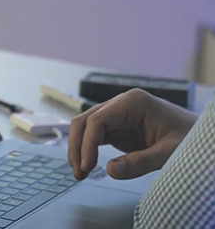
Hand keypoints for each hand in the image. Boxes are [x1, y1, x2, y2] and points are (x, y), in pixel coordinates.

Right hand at [68, 89, 196, 179]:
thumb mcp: (169, 152)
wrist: (197, 135)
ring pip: (84, 128)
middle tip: (79, 172)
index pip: (97, 120)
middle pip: (84, 121)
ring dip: (78, 149)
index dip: (87, 144)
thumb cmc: (189, 138)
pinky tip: (86, 166)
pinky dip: (86, 150)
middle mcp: (120, 104)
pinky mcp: (115, 126)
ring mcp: (116, 113)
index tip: (88, 167)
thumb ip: (140, 162)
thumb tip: (110, 170)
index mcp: (132, 102)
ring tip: (80, 173)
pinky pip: (93, 135)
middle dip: (77, 147)